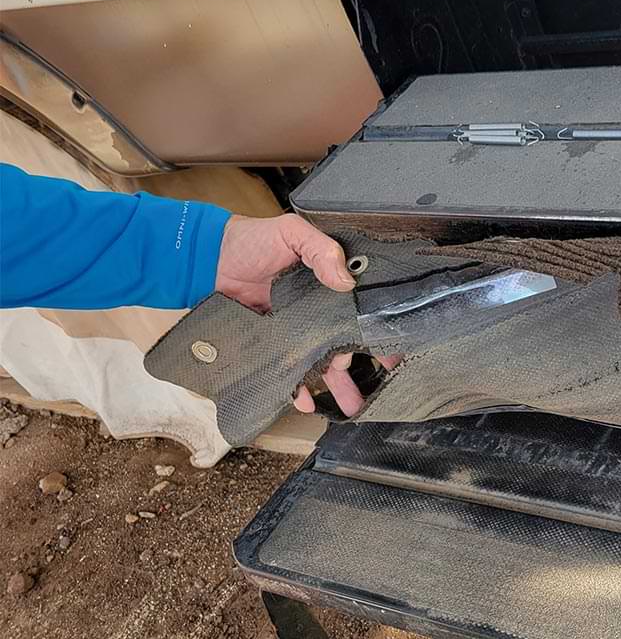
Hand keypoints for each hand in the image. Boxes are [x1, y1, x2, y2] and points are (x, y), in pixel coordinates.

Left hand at [215, 213, 387, 415]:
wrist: (208, 257)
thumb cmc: (251, 239)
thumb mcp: (292, 232)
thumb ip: (321, 250)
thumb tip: (345, 282)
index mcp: (329, 282)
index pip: (360, 308)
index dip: (377, 329)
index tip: (393, 349)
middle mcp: (317, 309)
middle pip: (345, 341)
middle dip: (361, 366)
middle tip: (376, 385)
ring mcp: (295, 329)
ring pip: (322, 362)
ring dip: (337, 385)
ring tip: (351, 406)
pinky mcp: (272, 343)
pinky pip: (288, 370)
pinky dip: (298, 389)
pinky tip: (307, 402)